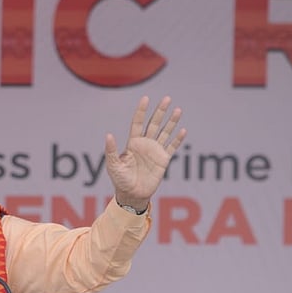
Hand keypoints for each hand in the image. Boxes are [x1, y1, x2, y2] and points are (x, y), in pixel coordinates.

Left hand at [105, 96, 185, 210]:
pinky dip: (177, 139)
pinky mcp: (163, 160)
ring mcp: (155, 151)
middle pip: (154, 123)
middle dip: (160, 111)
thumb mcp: (113, 165)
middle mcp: (145, 144)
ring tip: (178, 110)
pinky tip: (183, 130)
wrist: (132, 194)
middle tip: (167, 98)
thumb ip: (111, 150)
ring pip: (165, 132)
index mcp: (132, 143)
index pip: (138, 123)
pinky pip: (172, 147)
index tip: (146, 98)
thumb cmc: (120, 180)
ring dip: (171, 122)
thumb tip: (108, 135)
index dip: (142, 111)